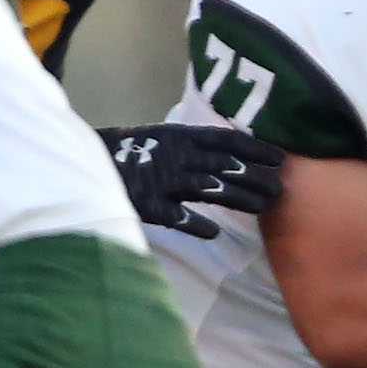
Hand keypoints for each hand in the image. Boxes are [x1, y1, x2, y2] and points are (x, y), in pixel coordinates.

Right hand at [98, 124, 284, 238]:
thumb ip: (198, 144)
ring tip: (262, 208)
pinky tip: (213, 231)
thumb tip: (239, 152)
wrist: (86, 162)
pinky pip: (176, 216)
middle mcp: (174, 155)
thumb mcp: (166, 137)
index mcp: (180, 136)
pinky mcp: (147, 204)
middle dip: (255, 177)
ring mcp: (161, 179)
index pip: (226, 139)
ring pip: (209, 189)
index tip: (280, 159)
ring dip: (239, 199)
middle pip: (224, 166)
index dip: (255, 148)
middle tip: (280, 191)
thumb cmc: (135, 153)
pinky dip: (196, 225)